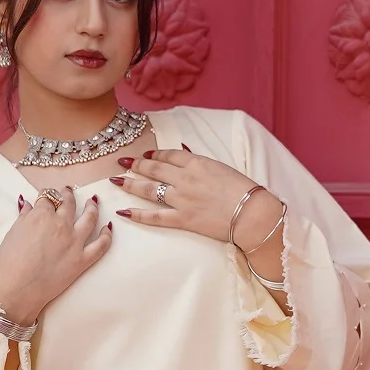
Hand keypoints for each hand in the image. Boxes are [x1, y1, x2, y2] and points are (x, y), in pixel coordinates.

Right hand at [0, 186, 111, 324]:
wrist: (16, 290)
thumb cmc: (9, 263)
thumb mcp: (12, 233)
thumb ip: (24, 216)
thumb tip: (27, 205)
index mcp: (42, 215)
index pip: (47, 198)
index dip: (46, 196)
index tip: (46, 197)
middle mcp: (61, 225)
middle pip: (69, 203)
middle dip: (68, 194)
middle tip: (68, 192)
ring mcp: (74, 242)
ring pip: (90, 217)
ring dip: (92, 207)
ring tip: (93, 202)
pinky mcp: (82, 260)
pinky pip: (101, 245)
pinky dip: (107, 235)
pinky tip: (108, 228)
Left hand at [111, 146, 284, 262]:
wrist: (253, 214)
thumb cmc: (244, 191)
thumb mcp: (222, 167)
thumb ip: (200, 160)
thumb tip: (183, 149)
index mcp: (197, 163)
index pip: (169, 154)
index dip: (155, 154)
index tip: (146, 154)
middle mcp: (185, 178)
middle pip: (154, 168)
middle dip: (136, 164)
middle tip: (122, 162)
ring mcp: (182, 199)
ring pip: (149, 189)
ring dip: (130, 184)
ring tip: (116, 181)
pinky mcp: (183, 219)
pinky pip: (155, 217)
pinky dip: (138, 215)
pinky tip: (123, 212)